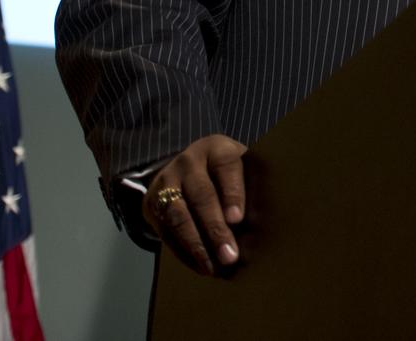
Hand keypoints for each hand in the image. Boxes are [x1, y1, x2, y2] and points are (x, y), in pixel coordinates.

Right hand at [143, 133, 247, 274]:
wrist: (186, 168)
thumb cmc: (225, 172)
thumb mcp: (240, 166)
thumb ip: (251, 186)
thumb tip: (263, 224)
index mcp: (216, 148)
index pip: (226, 167)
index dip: (232, 193)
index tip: (237, 219)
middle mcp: (189, 162)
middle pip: (202, 195)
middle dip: (215, 228)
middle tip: (229, 255)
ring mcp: (167, 181)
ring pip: (179, 215)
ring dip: (196, 245)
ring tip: (211, 267)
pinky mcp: (152, 202)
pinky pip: (166, 230)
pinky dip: (182, 251)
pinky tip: (198, 265)